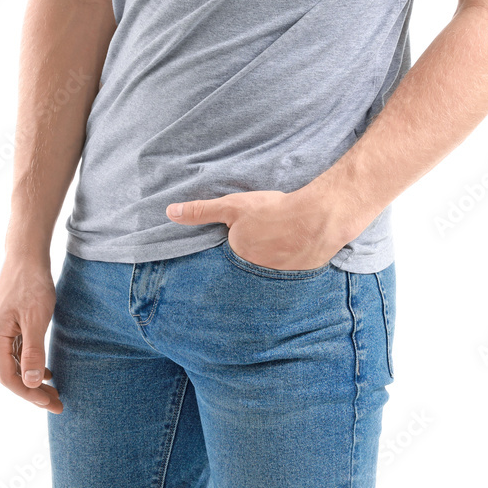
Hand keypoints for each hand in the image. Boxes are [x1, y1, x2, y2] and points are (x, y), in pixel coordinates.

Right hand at [0, 253, 63, 413]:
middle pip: (12, 374)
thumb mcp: (36, 318)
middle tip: (58, 404)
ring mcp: (1, 329)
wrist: (26, 253)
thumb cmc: (31, 283)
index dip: (30, 395)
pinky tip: (46, 369)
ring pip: (16, 363)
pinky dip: (31, 363)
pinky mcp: (10, 322)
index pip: (10, 379)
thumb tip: (32, 384)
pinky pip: (18, 351)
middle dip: (33, 392)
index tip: (51, 403)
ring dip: (33, 379)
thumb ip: (33, 351)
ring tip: (54, 391)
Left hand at [165, 188, 352, 270]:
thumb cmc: (273, 210)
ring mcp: (277, 281)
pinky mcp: (297, 281)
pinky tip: (292, 256)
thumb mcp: (232, 206)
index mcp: (237, 259)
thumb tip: (169, 212)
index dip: (232, 250)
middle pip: (245, 271)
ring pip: (265, 276)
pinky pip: (286, 279)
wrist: (318, 218)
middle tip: (260, 244)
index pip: (226, 263)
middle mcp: (254, 276)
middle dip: (248, 264)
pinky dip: (287, 270)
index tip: (240, 242)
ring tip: (276, 249)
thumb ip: (201, 211)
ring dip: (268, 267)